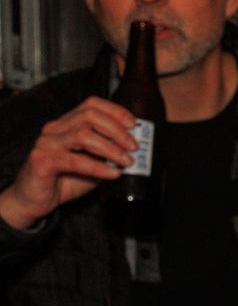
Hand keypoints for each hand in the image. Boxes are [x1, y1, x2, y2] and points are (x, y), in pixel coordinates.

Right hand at [0, 97, 142, 231]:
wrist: (35, 201)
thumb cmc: (65, 180)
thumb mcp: (93, 163)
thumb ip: (109, 153)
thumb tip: (135, 149)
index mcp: (66, 124)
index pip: (91, 105)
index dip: (115, 111)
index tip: (134, 125)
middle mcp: (54, 129)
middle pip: (89, 115)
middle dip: (117, 130)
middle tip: (133, 147)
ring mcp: (46, 143)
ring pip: (82, 135)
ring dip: (110, 148)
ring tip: (127, 162)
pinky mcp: (41, 161)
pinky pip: (74, 160)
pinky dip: (98, 167)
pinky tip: (113, 174)